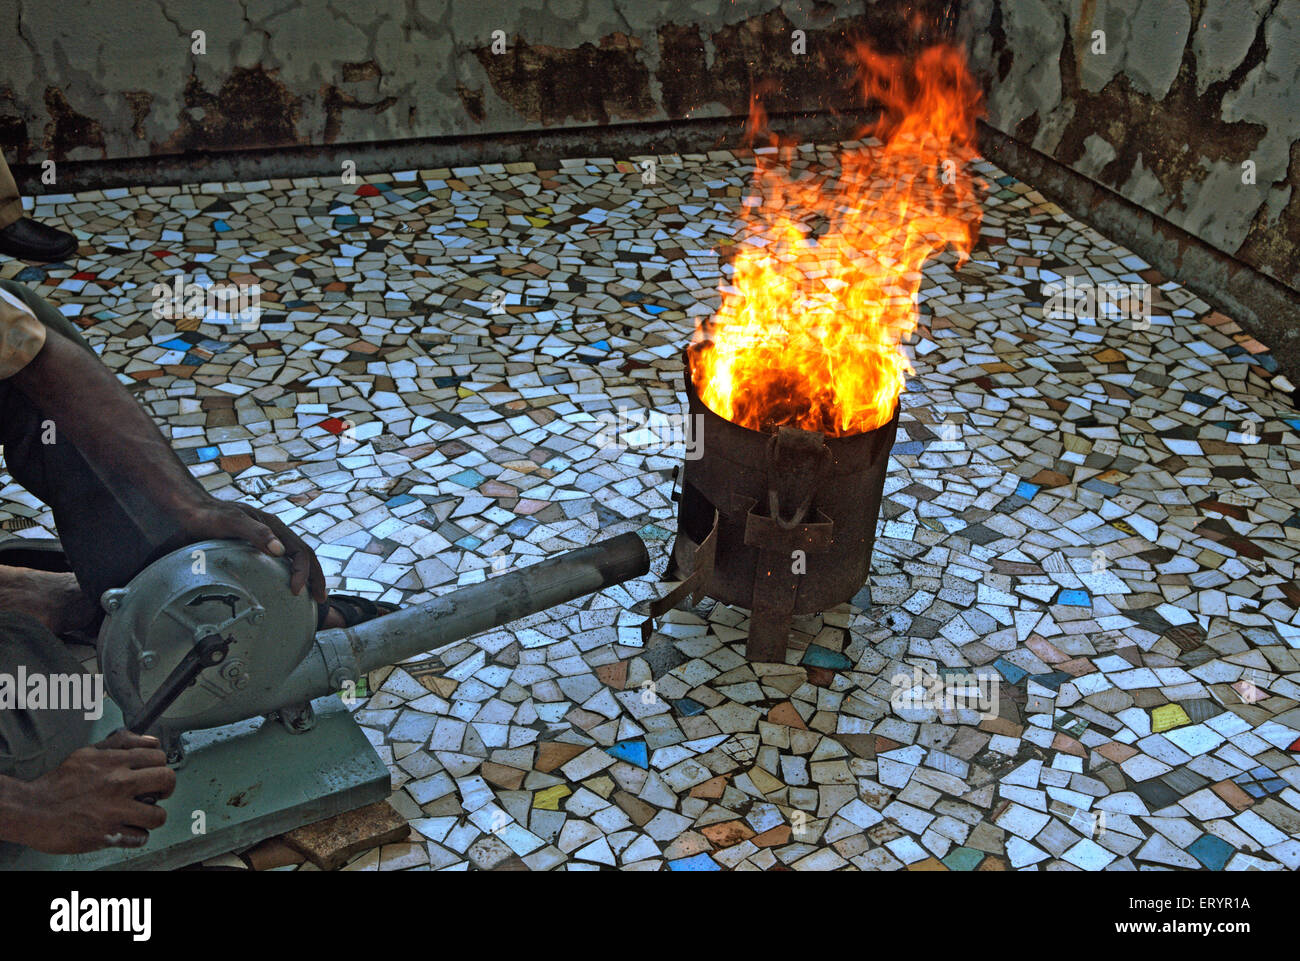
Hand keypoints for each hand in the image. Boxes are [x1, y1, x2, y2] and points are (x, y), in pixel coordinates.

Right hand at [12, 730, 175, 853]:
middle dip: (166, 788)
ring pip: (158, 815)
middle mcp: (119, 783)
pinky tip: (127, 830)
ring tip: (142, 816)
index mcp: (115, 762)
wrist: (32, 809)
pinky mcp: (108, 833)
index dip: (160, 765)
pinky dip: (136, 836)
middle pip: (167, 780)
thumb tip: (147, 739)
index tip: (154, 773)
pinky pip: (140, 837)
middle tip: (156, 794)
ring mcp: (115, 809)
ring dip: (152, 816)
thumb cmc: (59, 783)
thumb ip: (119, 743)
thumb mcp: (88, 752)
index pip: (159, 756)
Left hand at [177, 500, 326, 602]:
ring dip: (307, 576)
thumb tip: (280, 551)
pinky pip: (282, 561)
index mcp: (275, 527)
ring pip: (296, 558)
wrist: (192, 510)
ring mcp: (267, 539)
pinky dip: (291, 574)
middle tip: (319, 599)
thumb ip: (257, 533)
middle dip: (316, 577)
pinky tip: (285, 585)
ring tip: (310, 595)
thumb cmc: (210, 516)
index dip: (304, 572)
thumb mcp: (233, 522)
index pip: (301, 551)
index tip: (296, 591)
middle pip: (305, 555)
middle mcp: (275, 533)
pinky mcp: (257, 546)